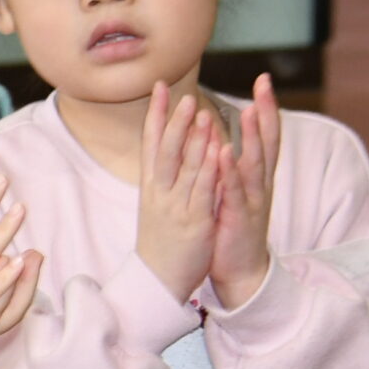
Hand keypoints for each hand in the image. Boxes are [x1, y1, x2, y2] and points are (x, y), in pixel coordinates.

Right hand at [135, 82, 221, 302]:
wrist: (156, 281)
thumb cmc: (160, 242)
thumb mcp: (156, 205)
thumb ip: (164, 177)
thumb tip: (169, 151)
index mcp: (151, 188)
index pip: (151, 143)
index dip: (155, 114)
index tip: (159, 87)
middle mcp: (160, 193)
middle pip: (165, 150)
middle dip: (174, 121)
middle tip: (183, 94)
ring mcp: (176, 207)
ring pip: (184, 167)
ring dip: (192, 138)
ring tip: (200, 111)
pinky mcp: (194, 222)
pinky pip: (203, 191)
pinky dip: (209, 169)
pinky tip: (217, 151)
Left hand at [207, 75, 280, 309]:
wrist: (239, 271)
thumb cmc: (234, 228)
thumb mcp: (236, 192)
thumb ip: (235, 168)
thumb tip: (227, 140)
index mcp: (256, 176)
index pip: (266, 135)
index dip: (267, 108)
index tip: (265, 79)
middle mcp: (260, 184)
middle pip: (269, 141)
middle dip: (267, 112)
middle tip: (266, 82)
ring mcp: (253, 200)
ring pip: (256, 163)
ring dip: (254, 136)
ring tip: (252, 110)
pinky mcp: (240, 218)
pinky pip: (236, 192)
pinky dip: (231, 172)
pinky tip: (225, 154)